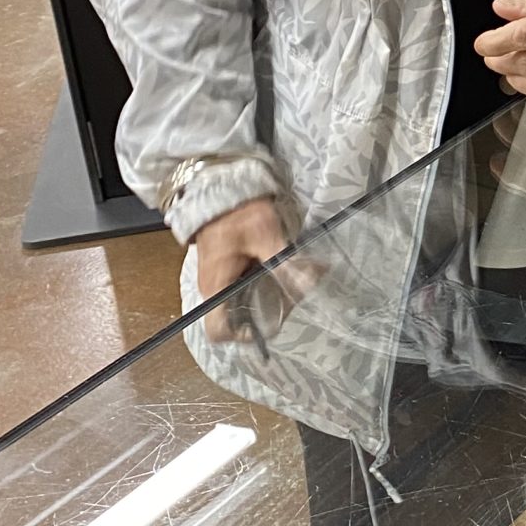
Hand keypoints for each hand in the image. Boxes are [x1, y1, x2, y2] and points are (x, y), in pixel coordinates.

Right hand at [195, 196, 308, 344]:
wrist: (220, 189)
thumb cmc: (237, 211)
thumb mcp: (264, 233)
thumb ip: (285, 261)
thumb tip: (309, 283)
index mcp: (216, 287)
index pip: (218, 330)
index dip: (242, 336)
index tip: (269, 323)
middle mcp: (215, 289)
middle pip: (240, 318)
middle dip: (271, 311)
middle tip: (296, 295)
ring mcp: (223, 280)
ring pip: (247, 302)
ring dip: (274, 295)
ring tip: (298, 280)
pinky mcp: (232, 269)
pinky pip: (249, 286)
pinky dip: (269, 282)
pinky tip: (288, 268)